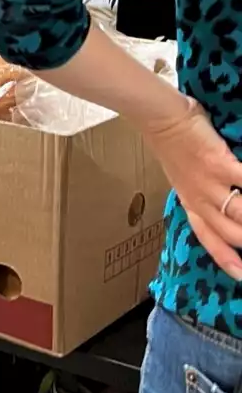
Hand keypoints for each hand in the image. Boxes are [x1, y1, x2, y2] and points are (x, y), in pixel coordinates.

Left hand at [143, 98, 241, 278]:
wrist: (159, 117)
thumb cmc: (172, 141)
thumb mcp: (182, 174)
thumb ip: (199, 190)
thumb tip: (223, 197)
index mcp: (190, 202)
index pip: (208, 238)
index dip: (226, 258)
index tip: (241, 275)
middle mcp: (200, 200)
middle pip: (231, 235)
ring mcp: (210, 185)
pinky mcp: (220, 165)